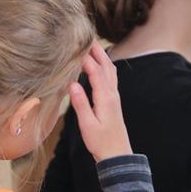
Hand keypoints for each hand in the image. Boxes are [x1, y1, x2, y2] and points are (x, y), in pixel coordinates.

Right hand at [69, 41, 132, 161]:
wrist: (117, 155)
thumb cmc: (101, 142)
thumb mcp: (88, 125)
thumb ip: (81, 104)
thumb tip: (72, 84)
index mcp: (106, 98)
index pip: (96, 72)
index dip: (86, 58)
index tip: (76, 45)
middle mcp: (112, 94)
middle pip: (107, 66)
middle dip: (97, 51)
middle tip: (86, 36)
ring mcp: (114, 97)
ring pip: (111, 70)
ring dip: (102, 56)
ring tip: (91, 45)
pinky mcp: (113, 100)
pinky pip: (110, 77)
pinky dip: (104, 65)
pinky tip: (98, 64)